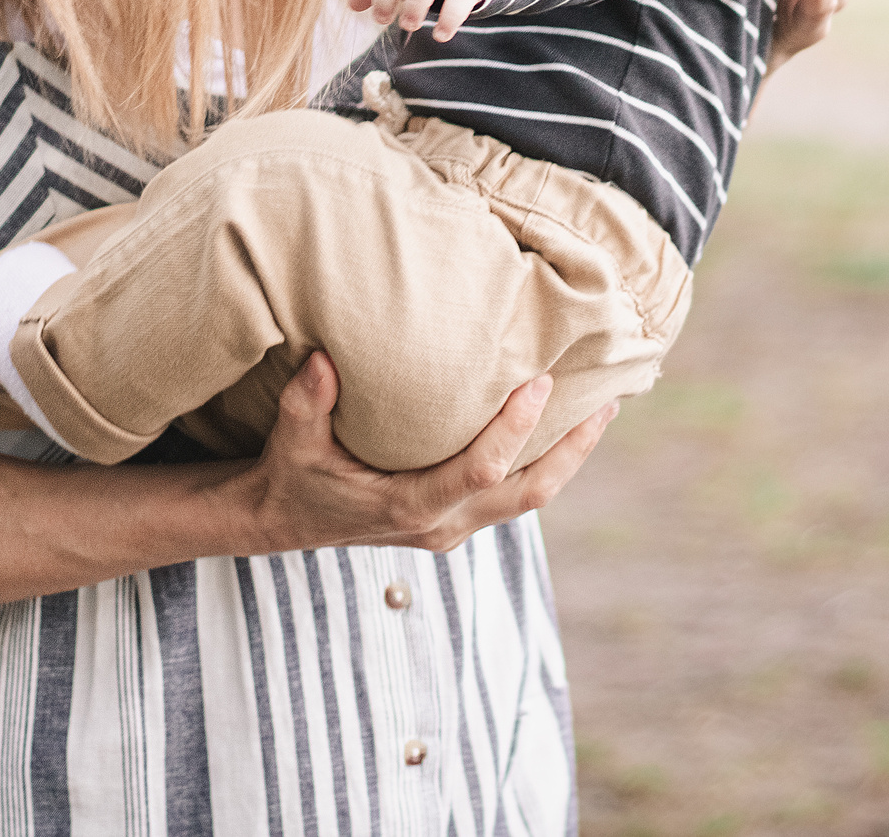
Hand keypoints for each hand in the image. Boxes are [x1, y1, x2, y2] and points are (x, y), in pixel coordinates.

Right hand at [242, 353, 613, 554]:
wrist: (282, 520)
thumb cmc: (291, 475)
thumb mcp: (292, 439)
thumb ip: (306, 402)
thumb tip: (324, 360)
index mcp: (409, 507)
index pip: (479, 472)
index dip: (514, 430)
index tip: (541, 383)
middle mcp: (442, 524)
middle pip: (529, 493)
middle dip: (571, 449)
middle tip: (606, 401)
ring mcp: (455, 527)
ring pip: (531, 496)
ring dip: (568, 455)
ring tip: (602, 407)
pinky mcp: (458, 519)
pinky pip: (515, 493)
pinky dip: (544, 459)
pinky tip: (561, 422)